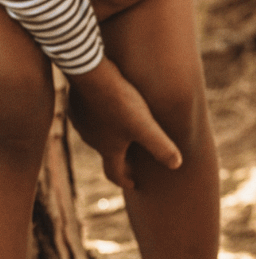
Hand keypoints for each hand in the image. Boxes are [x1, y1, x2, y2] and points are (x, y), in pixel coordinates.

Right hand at [67, 57, 181, 189]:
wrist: (90, 74)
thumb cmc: (119, 102)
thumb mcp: (145, 126)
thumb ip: (161, 146)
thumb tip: (177, 165)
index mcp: (108, 148)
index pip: (114, 172)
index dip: (124, 180)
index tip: (133, 184)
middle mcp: (91, 139)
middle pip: (106, 153)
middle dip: (120, 157)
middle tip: (133, 159)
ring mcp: (81, 122)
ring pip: (96, 134)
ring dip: (109, 136)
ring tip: (123, 131)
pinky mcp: (76, 105)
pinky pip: (89, 115)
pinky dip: (100, 117)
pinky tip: (109, 107)